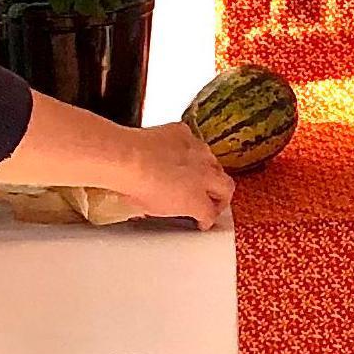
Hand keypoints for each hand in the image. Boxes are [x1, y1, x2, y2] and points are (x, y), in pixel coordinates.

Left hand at [117, 123, 235, 229]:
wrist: (127, 158)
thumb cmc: (137, 185)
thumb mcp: (154, 210)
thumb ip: (172, 209)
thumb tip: (168, 207)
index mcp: (197, 200)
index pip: (211, 213)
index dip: (208, 219)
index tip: (203, 220)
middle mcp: (204, 175)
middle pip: (226, 188)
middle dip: (222, 196)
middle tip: (214, 200)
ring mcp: (197, 151)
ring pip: (213, 162)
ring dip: (208, 170)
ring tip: (196, 174)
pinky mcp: (185, 133)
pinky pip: (193, 141)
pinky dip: (188, 148)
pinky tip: (177, 151)